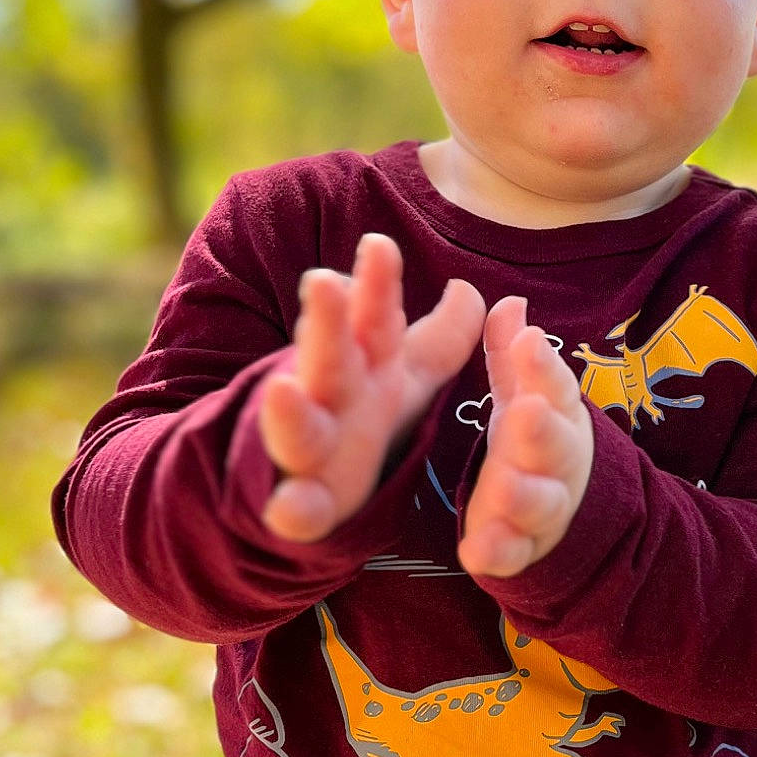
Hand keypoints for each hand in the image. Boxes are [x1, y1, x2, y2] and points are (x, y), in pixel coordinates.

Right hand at [259, 233, 484, 541]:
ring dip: (290, 413)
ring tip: (286, 391)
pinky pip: (294, 508)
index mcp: (361, 364)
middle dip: (326, 324)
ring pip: (298, 427)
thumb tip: (470, 288)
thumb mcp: (404, 375)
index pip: (371, 316)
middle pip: (328, 357)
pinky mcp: (301, 504)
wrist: (301, 480)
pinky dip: (293, 510)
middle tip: (322, 284)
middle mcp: (330, 400)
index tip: (380, 245)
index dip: (376, 284)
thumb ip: (442, 337)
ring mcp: (309, 450)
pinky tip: (293, 511)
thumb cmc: (360, 418)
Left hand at [457, 295, 593, 578]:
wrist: (564, 508)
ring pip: (539, 503)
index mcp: (556, 413)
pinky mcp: (520, 546)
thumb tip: (511, 302)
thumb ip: (514, 356)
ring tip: (501, 486)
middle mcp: (555, 460)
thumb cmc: (533, 437)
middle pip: (555, 446)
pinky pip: (512, 553)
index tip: (529, 341)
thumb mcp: (523, 393)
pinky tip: (476, 552)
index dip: (543, 367)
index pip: (555, 386)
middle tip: (525, 412)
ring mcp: (541, 505)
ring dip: (523, 495)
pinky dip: (498, 553)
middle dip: (541, 431)